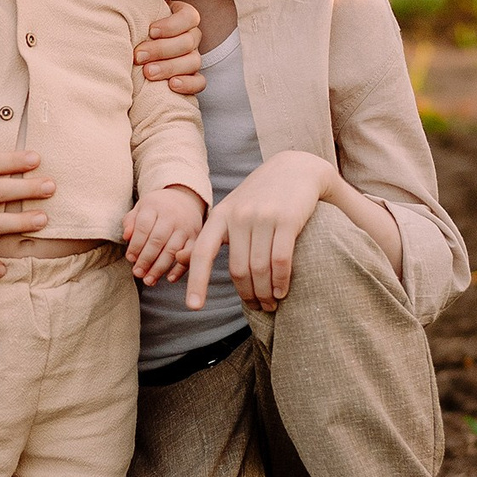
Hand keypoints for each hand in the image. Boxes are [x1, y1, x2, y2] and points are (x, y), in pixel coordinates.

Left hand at [122, 187, 204, 285]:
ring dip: (160, 268)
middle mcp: (172, 216)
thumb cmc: (157, 208)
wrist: (185, 198)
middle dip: (146, 259)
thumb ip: (131, 221)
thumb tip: (126, 236)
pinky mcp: (196, 237)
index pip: (143, 227)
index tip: (130, 258)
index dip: (136, 244)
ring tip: (149, 280)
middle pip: (157, 240)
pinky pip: (189, 255)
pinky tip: (169, 278)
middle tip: (137, 273)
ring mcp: (186, 227)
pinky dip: (180, 268)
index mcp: (155, 206)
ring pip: (172, 250)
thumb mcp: (141, 207)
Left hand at [138, 0, 204, 95]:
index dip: (172, 25)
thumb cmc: (137, 22)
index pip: (190, 17)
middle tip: (138, 55)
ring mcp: (193, 58)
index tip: (150, 31)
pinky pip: (199, 83)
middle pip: (188, 42)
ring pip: (193, 62)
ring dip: (170, 68)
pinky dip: (188, 84)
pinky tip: (171, 86)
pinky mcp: (191, 78)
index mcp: (183, 17)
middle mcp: (191, 37)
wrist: (129, 48)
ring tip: (148, 73)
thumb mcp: (141, 2)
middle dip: (162, 50)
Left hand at [185, 150, 339, 310]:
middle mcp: (238, 216)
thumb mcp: (230, 212)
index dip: (196, 282)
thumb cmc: (260, 196)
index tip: (193, 307)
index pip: (202, 253)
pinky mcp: (287, 219)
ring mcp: (263, 216)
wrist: (296, 169)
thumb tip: (179, 259)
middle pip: (237, 270)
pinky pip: (281, 260)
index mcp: (220, 215)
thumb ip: (208, 237)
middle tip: (257, 308)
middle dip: (247, 295)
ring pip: (259, 268)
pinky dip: (280, 282)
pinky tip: (281, 292)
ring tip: (270, 304)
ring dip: (265, 293)